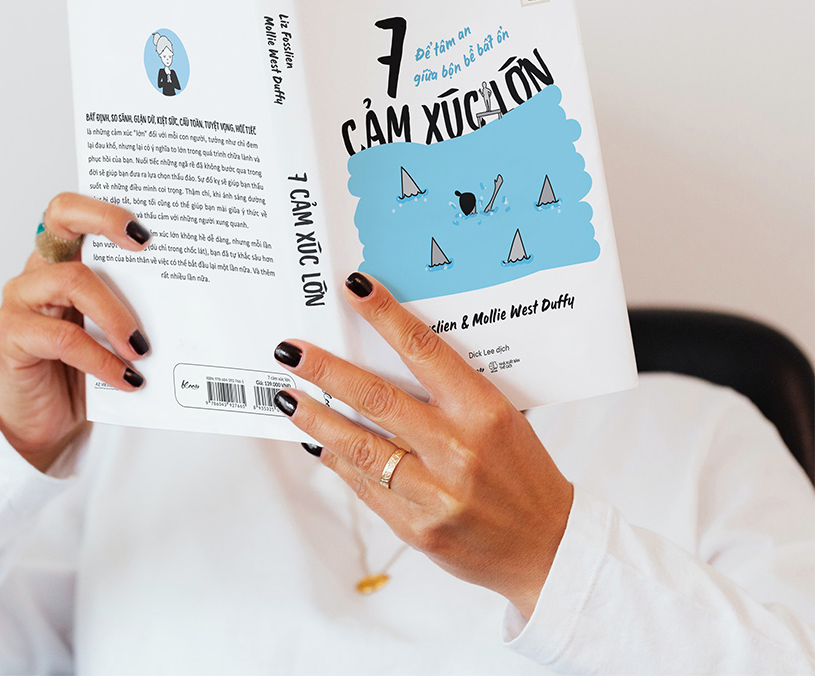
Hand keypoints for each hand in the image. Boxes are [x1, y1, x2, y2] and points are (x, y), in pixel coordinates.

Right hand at [0, 193, 152, 471]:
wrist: (49, 422)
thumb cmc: (87, 368)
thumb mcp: (116, 330)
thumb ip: (137, 305)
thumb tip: (194, 295)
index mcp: (67, 259)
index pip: (75, 210)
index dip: (106, 209)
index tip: (146, 231)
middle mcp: (40, 269)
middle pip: (62, 218)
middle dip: (106, 221)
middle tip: (145, 246)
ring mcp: (20, 299)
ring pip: (73, 281)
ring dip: (117, 314)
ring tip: (144, 347)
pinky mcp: (8, 335)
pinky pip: (62, 338)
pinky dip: (101, 359)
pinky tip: (128, 378)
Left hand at [272, 273, 573, 617]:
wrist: (546, 546)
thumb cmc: (523, 473)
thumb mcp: (502, 418)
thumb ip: (453, 393)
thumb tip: (394, 360)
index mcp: (483, 411)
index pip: (425, 350)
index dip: (385, 315)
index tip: (355, 289)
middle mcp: (457, 448)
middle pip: (377, 399)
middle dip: (327, 371)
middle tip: (291, 351)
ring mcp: (435, 492)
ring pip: (359, 446)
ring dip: (317, 417)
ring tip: (288, 396)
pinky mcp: (418, 528)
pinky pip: (364, 485)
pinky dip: (335, 459)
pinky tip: (317, 441)